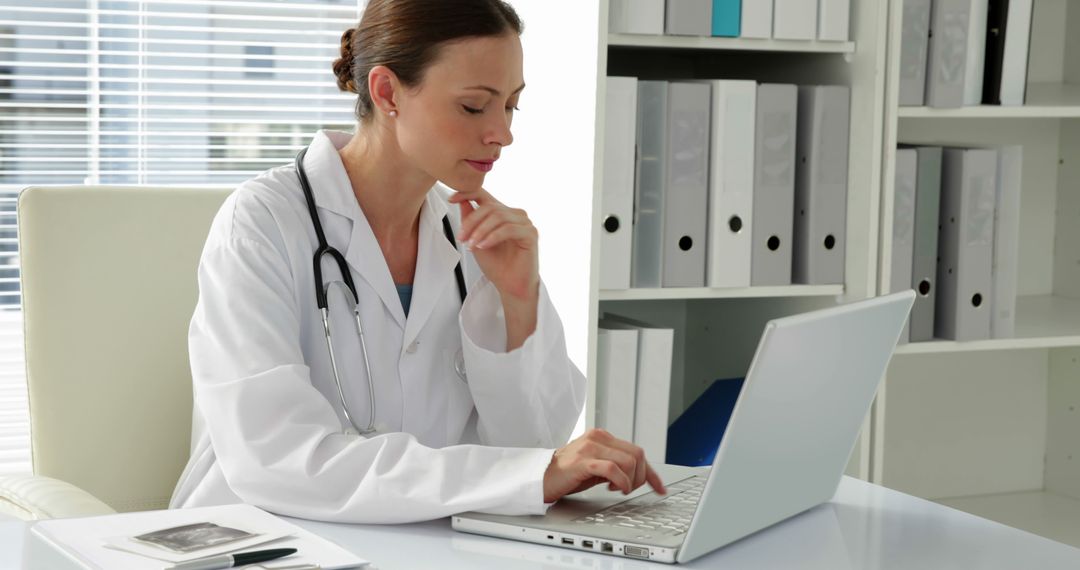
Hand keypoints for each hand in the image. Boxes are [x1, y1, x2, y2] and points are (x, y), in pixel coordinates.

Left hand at [448, 188, 538, 302]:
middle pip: (490, 207)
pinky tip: (483, 246)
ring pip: (498, 217)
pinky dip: (492, 237)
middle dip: (471, 222)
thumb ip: (471, 220)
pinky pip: (508, 229)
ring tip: (471, 245)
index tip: (450, 199)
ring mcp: (525, 223)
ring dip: (480, 231)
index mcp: (502, 213)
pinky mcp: (530, 234)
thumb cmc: (496, 266)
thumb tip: (461, 200)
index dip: (467, 193)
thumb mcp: (476, 240)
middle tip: (461, 238)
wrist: (510, 286)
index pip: (485, 195)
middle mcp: (515, 214)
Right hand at [542, 429, 666, 503]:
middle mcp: (598, 437)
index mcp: (602, 436)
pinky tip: (613, 489)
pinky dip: (620, 482)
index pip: (636, 451)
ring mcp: (591, 447)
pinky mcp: (584, 460)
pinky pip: (613, 469)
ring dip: (629, 481)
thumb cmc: (568, 474)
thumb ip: (616, 465)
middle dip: (640, 477)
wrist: (541, 477)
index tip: (660, 488)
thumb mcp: (596, 466)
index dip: (651, 472)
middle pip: (638, 454)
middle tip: (627, 489)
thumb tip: (638, 475)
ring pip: (629, 461)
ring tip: (617, 489)